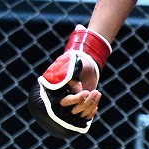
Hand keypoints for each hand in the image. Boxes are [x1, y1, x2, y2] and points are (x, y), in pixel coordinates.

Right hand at [28, 24, 110, 138]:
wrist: (87, 63)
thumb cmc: (80, 59)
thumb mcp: (75, 59)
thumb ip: (72, 59)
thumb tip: (79, 32)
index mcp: (52, 89)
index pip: (58, 105)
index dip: (74, 102)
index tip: (85, 92)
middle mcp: (57, 98)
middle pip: (69, 112)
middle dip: (83, 105)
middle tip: (92, 92)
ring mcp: (68, 103)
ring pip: (77, 115)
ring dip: (89, 107)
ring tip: (96, 95)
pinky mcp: (78, 106)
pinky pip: (83, 117)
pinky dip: (92, 112)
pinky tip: (96, 102)